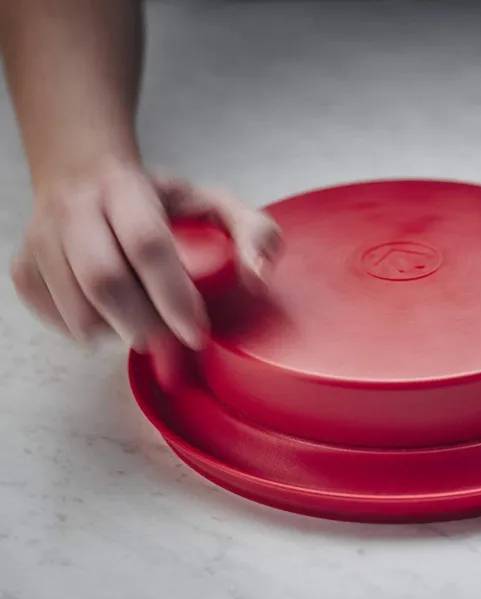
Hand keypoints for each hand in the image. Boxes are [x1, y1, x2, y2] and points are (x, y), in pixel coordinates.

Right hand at [11, 157, 281, 351]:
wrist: (86, 179)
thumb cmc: (161, 203)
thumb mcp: (216, 204)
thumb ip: (254, 233)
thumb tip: (259, 276)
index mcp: (123, 186)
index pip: (146, 244)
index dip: (173, 295)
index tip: (196, 332)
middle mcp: (73, 207)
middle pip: (104, 282)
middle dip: (147, 325)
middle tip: (172, 339)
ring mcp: (40, 237)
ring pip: (77, 311)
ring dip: (119, 333)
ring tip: (142, 319)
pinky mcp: (23, 268)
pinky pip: (55, 320)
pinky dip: (89, 332)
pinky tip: (110, 314)